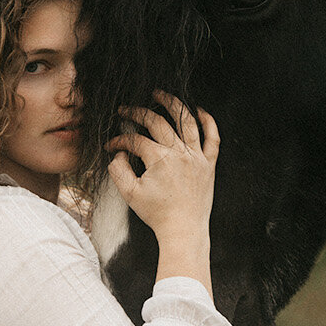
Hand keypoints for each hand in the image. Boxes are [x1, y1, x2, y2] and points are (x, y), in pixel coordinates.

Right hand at [105, 91, 218, 245]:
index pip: (135, 140)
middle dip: (138, 112)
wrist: (184, 230)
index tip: (112, 145)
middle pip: (157, 122)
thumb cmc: (158, 214)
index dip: (120, 140)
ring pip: (187, 121)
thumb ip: (118, 169)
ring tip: (160, 94)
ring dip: (173, 104)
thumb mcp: (129, 194)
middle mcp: (180, 153)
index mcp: (160, 159)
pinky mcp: (208, 164)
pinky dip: (208, 121)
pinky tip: (199, 111)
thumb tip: (118, 153)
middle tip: (127, 109)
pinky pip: (213, 138)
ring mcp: (197, 157)